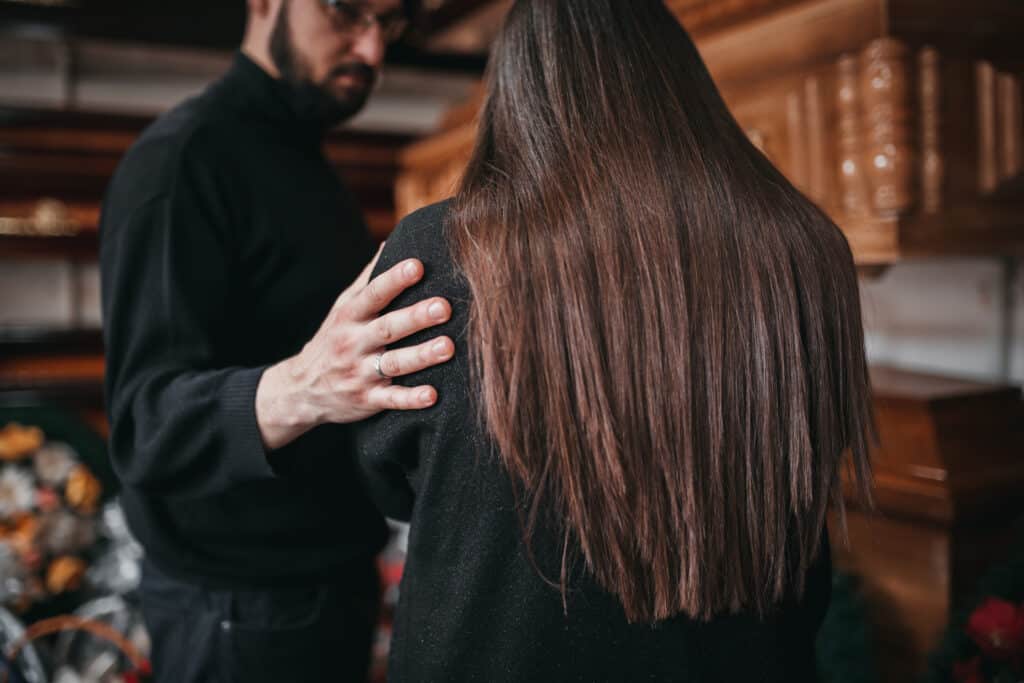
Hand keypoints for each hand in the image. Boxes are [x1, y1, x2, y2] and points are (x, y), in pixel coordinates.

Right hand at [255, 246, 454, 449]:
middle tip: (444, 307)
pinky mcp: (367, 400)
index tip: (417, 266)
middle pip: (387, 328)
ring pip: (392, 363)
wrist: (302, 388)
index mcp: (350, 316)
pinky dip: (410, 399)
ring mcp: (359, 373)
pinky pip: (391, 400)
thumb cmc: (334, 338)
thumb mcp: (343, 307)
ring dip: (420, 356)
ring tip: (448, 347)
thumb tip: (391, 242)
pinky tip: (432, 395)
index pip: (373, 294)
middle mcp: (353, 342)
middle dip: (415, 317)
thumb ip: (368, 279)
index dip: (394, 280)